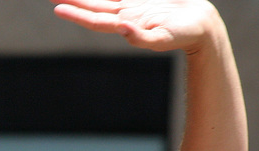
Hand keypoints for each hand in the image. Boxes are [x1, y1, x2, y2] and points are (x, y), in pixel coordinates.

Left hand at [51, 0, 219, 53]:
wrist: (201, 26)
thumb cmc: (183, 36)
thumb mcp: (162, 39)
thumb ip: (141, 37)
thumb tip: (121, 30)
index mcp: (125, 25)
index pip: (94, 20)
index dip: (76, 14)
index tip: (57, 9)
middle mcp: (123, 15)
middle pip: (92, 6)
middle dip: (72, 1)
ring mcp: (131, 6)